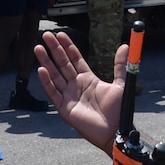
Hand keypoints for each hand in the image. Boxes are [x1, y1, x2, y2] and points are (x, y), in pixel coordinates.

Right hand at [33, 31, 121, 149]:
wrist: (115, 130)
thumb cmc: (119, 110)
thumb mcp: (121, 84)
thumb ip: (120, 65)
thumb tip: (125, 46)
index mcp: (89, 79)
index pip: (75, 59)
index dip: (68, 47)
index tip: (60, 35)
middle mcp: (77, 86)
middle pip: (62, 64)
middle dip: (54, 49)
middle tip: (46, 35)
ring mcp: (69, 96)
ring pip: (55, 75)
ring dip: (46, 61)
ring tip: (38, 48)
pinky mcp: (65, 108)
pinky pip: (53, 92)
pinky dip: (47, 82)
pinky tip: (41, 69)